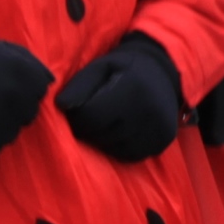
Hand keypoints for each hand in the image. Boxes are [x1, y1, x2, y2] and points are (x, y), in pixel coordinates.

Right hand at [0, 37, 55, 160]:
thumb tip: (49, 81)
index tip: (3, 86)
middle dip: (13, 108)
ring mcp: (1, 123)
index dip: (23, 89)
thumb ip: (29, 62)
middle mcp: (17, 97)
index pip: (41, 89)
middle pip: (29, 113)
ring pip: (12, 134)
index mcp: (23, 72)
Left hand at [55, 33, 186, 162]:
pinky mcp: (162, 142)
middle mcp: (148, 111)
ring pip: (114, 149)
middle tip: (94, 115)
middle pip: (101, 136)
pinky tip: (123, 131)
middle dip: (90, 129)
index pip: (90, 118)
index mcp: (131, 89)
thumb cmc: (123, 69)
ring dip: (104, 139)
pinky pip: (130, 156)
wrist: (163, 72)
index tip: (79, 109)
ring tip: (110, 122)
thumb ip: (78, 86)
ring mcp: (158, 130)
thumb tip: (61, 106)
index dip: (77, 117)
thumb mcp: (99, 68)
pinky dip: (120, 147)